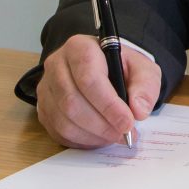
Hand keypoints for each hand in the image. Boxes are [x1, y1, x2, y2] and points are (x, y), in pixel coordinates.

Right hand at [36, 35, 160, 147]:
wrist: (104, 68)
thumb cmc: (121, 67)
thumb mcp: (142, 68)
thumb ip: (145, 86)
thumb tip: (138, 110)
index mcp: (79, 48)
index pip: (89, 78)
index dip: (109, 105)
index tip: (128, 122)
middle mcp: (56, 65)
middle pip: (72, 102)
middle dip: (102, 124)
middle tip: (124, 134)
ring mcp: (46, 88)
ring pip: (64, 120)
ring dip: (93, 135)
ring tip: (115, 136)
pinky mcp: (43, 108)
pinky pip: (58, 132)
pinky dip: (82, 140)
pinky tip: (100, 137)